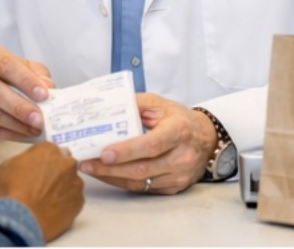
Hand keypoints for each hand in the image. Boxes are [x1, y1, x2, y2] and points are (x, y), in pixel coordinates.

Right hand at [0, 42, 53, 140]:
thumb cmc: (6, 75)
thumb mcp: (24, 67)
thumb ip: (37, 74)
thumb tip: (50, 89)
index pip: (6, 65)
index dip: (25, 81)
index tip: (44, 95)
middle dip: (19, 107)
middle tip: (40, 119)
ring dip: (15, 124)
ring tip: (36, 129)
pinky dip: (9, 134)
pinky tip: (25, 135)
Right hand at [0, 142, 84, 241]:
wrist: (19, 220)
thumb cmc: (10, 192)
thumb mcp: (9, 165)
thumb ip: (26, 159)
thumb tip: (31, 164)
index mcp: (49, 150)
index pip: (50, 150)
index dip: (43, 161)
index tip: (38, 170)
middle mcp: (66, 163)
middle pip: (64, 164)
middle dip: (56, 172)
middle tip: (43, 186)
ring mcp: (75, 183)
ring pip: (71, 182)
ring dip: (62, 188)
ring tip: (47, 201)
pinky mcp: (79, 202)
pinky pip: (74, 200)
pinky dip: (66, 203)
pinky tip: (53, 210)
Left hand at [78, 93, 216, 193]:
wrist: (208, 139)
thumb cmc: (180, 119)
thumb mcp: (160, 104)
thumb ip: (134, 104)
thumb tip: (106, 108)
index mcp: (178, 131)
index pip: (151, 145)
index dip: (127, 151)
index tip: (104, 153)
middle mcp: (181, 157)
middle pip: (142, 168)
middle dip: (110, 169)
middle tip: (86, 163)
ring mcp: (179, 176)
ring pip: (141, 183)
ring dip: (112, 177)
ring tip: (91, 169)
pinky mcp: (174, 187)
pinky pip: (144, 189)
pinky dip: (123, 183)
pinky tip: (108, 175)